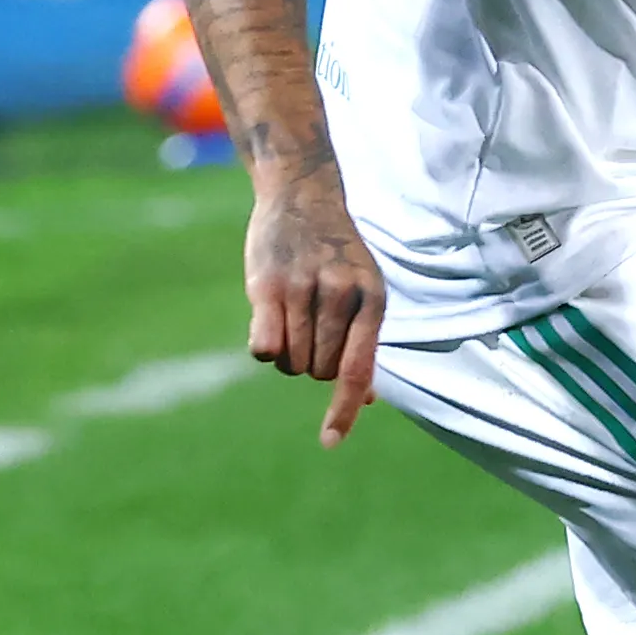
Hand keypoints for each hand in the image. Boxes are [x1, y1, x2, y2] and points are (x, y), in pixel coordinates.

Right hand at [242, 179, 386, 444]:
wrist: (303, 192)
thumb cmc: (336, 253)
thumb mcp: (364, 290)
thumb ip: (364, 342)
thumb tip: (371, 401)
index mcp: (373, 302)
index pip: (357, 371)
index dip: (344, 410)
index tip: (330, 442)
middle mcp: (342, 297)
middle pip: (317, 372)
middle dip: (308, 364)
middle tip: (306, 328)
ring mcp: (304, 289)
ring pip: (288, 361)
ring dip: (285, 354)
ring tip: (289, 315)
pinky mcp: (268, 285)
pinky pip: (262, 345)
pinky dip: (263, 345)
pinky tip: (266, 319)